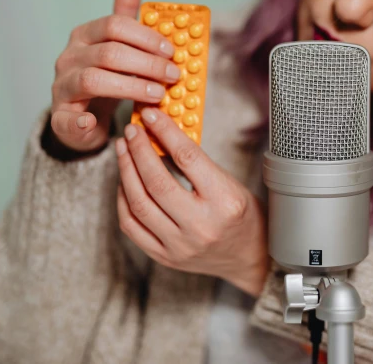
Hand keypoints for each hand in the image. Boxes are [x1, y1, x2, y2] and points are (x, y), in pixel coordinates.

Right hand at [49, 0, 179, 152]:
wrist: (82, 117)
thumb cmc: (105, 75)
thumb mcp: (115, 42)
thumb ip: (125, 11)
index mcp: (84, 35)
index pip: (115, 25)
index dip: (146, 37)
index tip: (172, 51)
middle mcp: (69, 57)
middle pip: (109, 53)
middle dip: (147, 63)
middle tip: (174, 75)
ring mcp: (62, 87)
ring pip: (93, 80)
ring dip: (131, 87)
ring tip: (159, 95)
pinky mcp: (60, 118)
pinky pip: (67, 119)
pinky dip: (81, 121)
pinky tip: (97, 122)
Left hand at [115, 107, 269, 297]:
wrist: (249, 256)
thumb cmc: (241, 215)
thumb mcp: (230, 184)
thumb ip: (197, 164)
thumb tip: (162, 134)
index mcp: (225, 202)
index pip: (188, 158)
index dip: (166, 131)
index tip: (152, 116)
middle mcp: (202, 226)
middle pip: (157, 181)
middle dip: (138, 149)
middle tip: (131, 130)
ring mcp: (181, 245)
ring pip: (139, 203)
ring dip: (126, 171)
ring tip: (123, 150)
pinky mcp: (165, 257)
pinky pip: (132, 226)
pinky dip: (123, 199)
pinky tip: (125, 181)